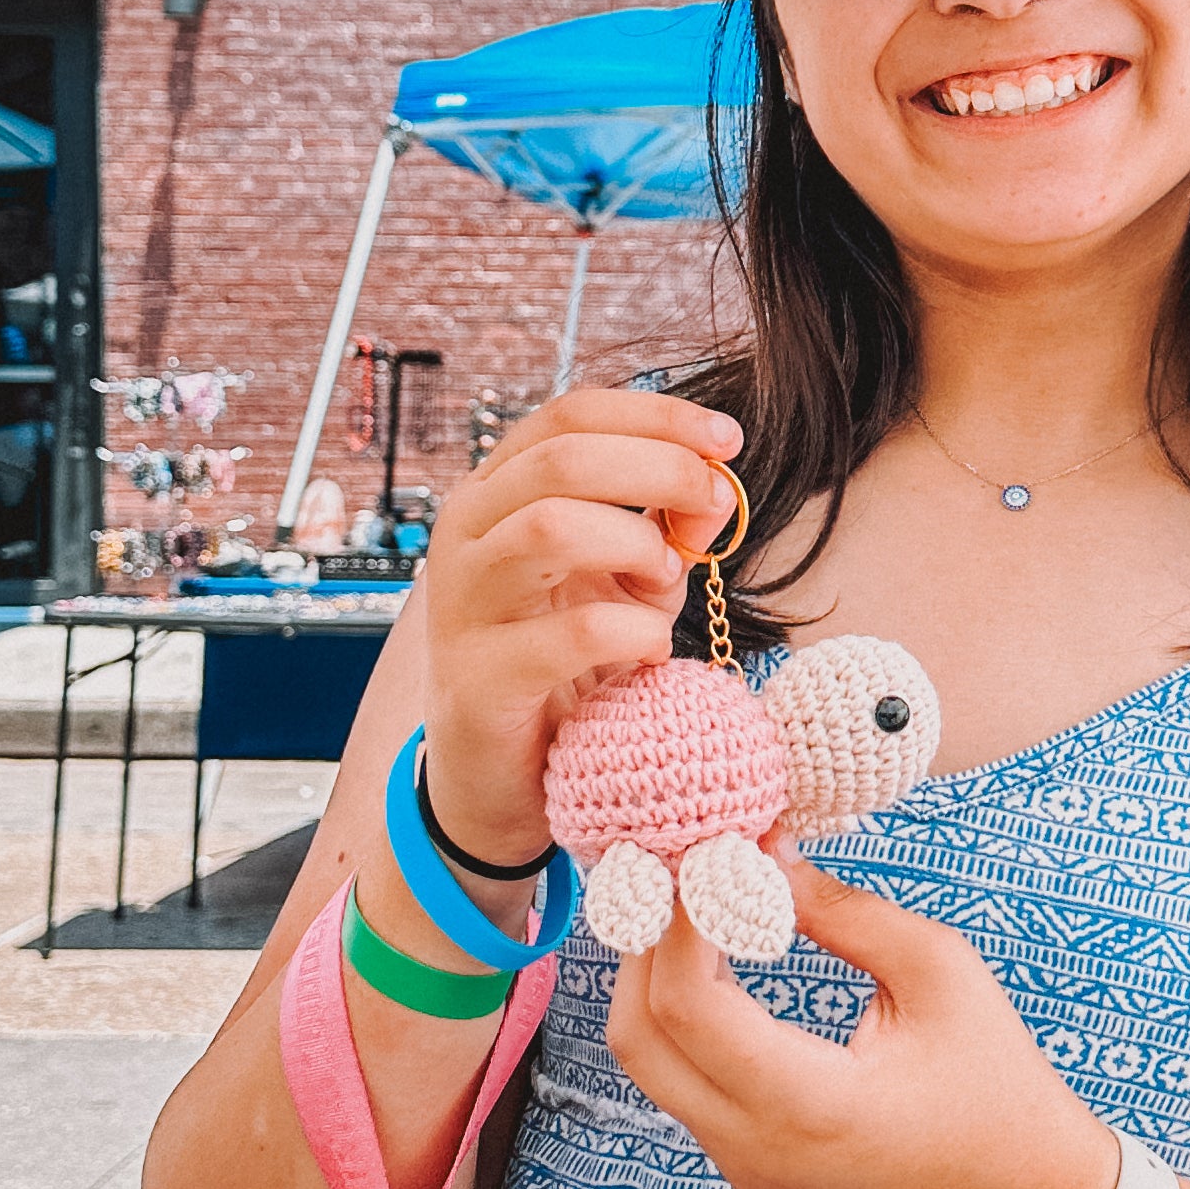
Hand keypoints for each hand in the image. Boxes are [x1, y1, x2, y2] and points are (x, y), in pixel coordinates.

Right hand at [418, 389, 741, 888]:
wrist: (502, 773)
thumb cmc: (565, 658)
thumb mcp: (630, 581)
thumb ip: (668, 530)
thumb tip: (718, 491)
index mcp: (497, 493)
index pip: (568, 416)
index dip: (654, 415)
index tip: (726, 438)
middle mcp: (468, 535)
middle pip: (560, 457)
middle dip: (658, 467)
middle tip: (714, 504)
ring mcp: (463, 605)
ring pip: (549, 526)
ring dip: (634, 543)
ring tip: (664, 580)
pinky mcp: (480, 679)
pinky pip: (572, 634)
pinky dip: (634, 632)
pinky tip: (651, 649)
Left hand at [605, 848, 1119, 1188]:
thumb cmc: (998, 1085)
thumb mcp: (940, 973)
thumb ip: (842, 911)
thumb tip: (762, 853)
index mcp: (810, 1107)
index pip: (689, 1006)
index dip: (680, 919)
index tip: (705, 854)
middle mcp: (757, 1151)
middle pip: (638, 1039)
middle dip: (644, 945)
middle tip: (682, 870)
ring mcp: (746, 1170)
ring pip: (650, 1065)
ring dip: (655, 978)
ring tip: (697, 902)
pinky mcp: (750, 1169)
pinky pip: (682, 1085)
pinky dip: (679, 1016)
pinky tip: (713, 956)